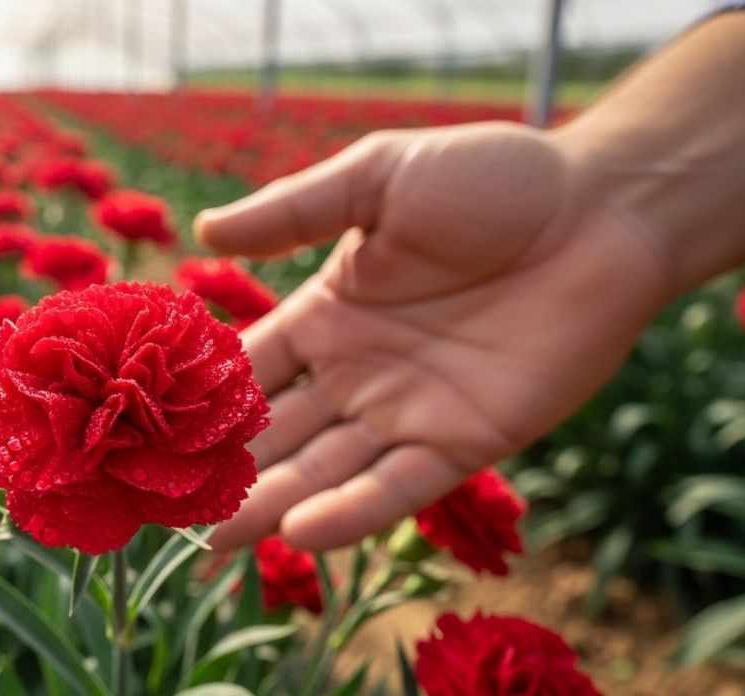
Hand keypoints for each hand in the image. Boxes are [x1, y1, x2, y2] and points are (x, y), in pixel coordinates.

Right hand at [198, 122, 674, 550]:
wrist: (602, 210)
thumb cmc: (491, 180)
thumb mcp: (379, 177)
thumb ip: (295, 211)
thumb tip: (203, 231)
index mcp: (328, 314)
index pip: (247, 369)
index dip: (197, 402)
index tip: (142, 438)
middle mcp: (357, 373)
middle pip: (274, 434)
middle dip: (222, 473)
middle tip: (162, 513)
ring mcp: (408, 412)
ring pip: (324, 470)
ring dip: (271, 505)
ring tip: (213, 543)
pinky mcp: (466, 441)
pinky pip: (398, 486)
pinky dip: (351, 512)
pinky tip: (300, 532)